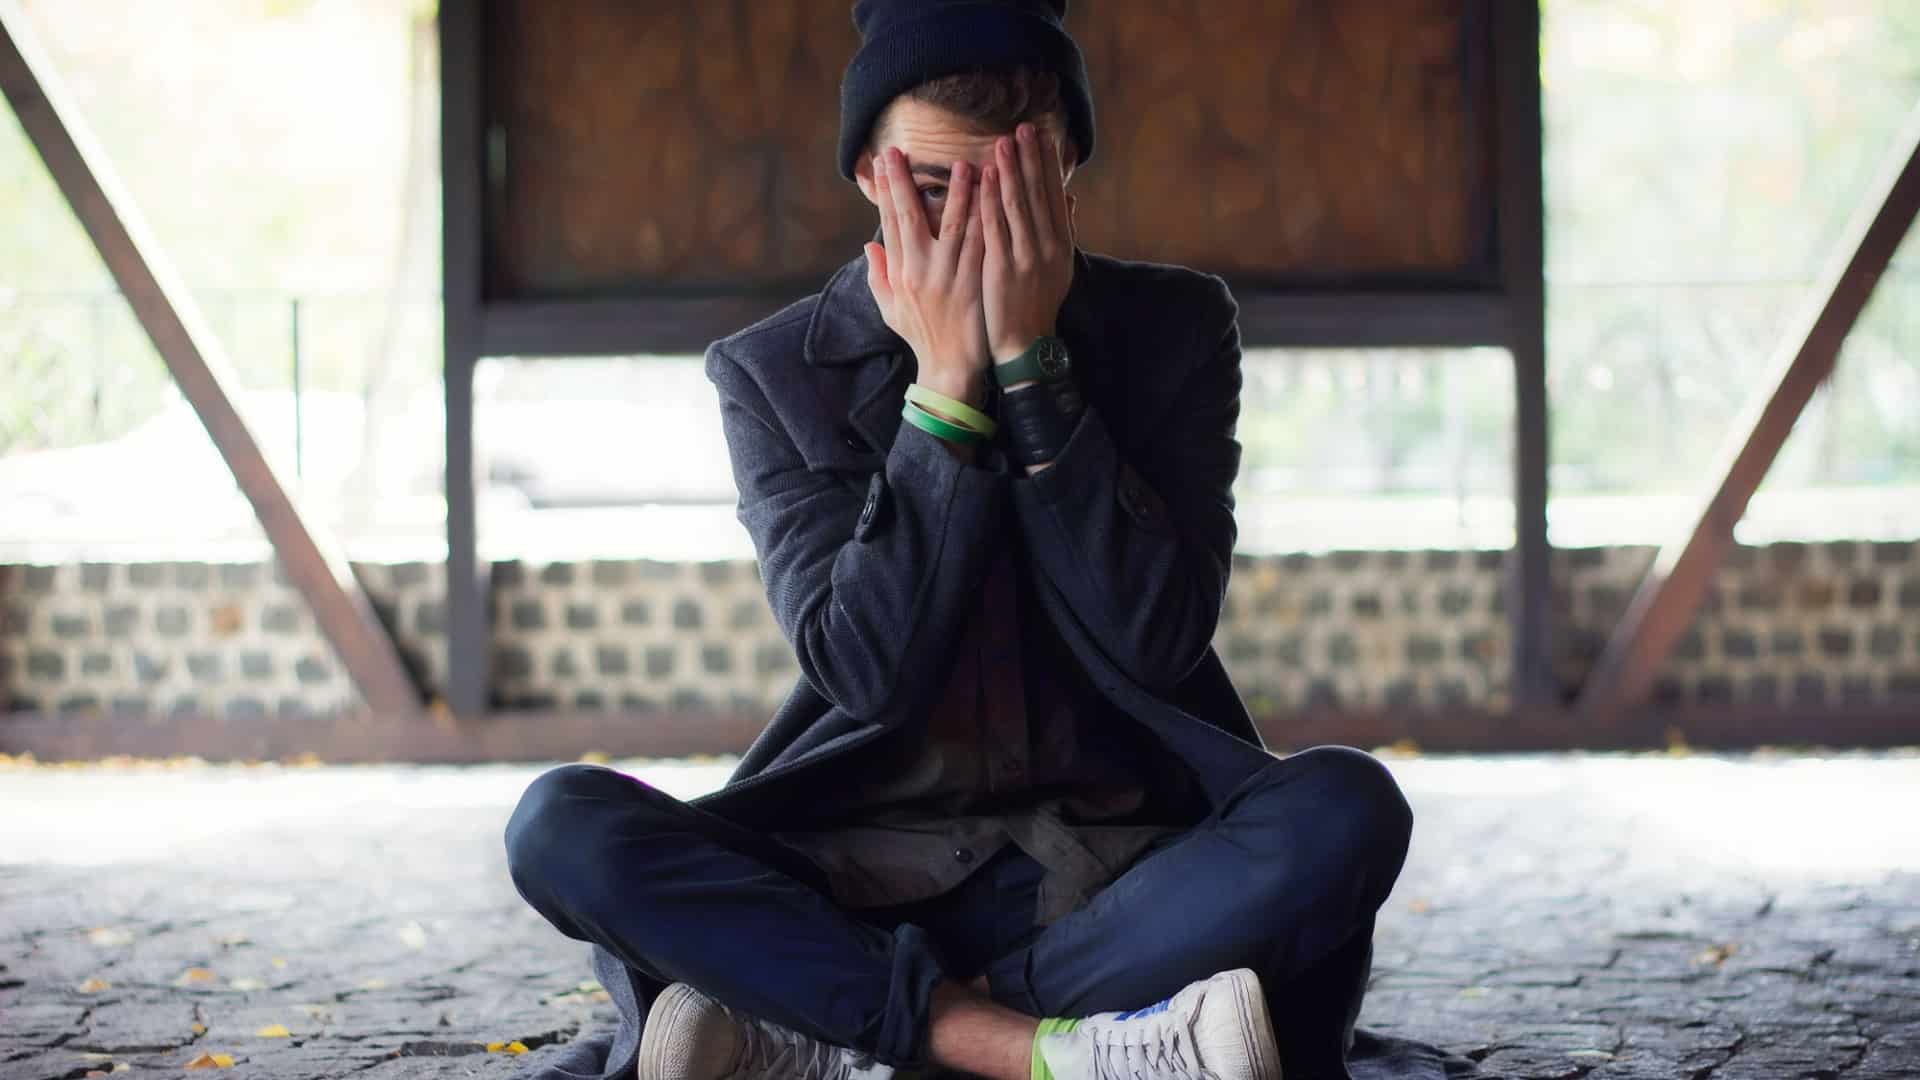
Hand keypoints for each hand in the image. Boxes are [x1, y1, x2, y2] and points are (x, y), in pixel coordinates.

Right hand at [865, 146, 989, 405]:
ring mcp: (947, 277)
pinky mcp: (973, 283)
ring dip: (958, 192)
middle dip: (903, 182)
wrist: (950, 368)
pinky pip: (981, 243)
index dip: (885, 190)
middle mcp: (920, 271)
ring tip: (963, 163)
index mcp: (900, 273)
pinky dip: (987, 217)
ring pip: (953, 225)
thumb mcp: (890, 309)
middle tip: (901, 151)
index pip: (889, 222)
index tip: (882, 162)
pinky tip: (993, 197)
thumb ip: (878, 276)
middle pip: (909, 217)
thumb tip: (869, 246)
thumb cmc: (922, 336)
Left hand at [981, 122, 1074, 362]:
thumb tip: (1070, 198)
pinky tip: (987, 177)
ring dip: (1011, 171)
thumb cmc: (1037, 304)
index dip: (1049, 164)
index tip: (1042, 136)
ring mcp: (1026, 257)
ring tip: (1004, 142)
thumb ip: (1063, 231)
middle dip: (1031, 158)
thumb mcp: (1059, 267)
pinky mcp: (1003, 268)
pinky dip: (992, 199)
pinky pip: (997, 227)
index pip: (1055, 195)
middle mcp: (1048, 247)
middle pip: (1039, 194)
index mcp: (1061, 244)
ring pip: (1019, 205)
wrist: (1024, 343)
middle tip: (1024, 127)